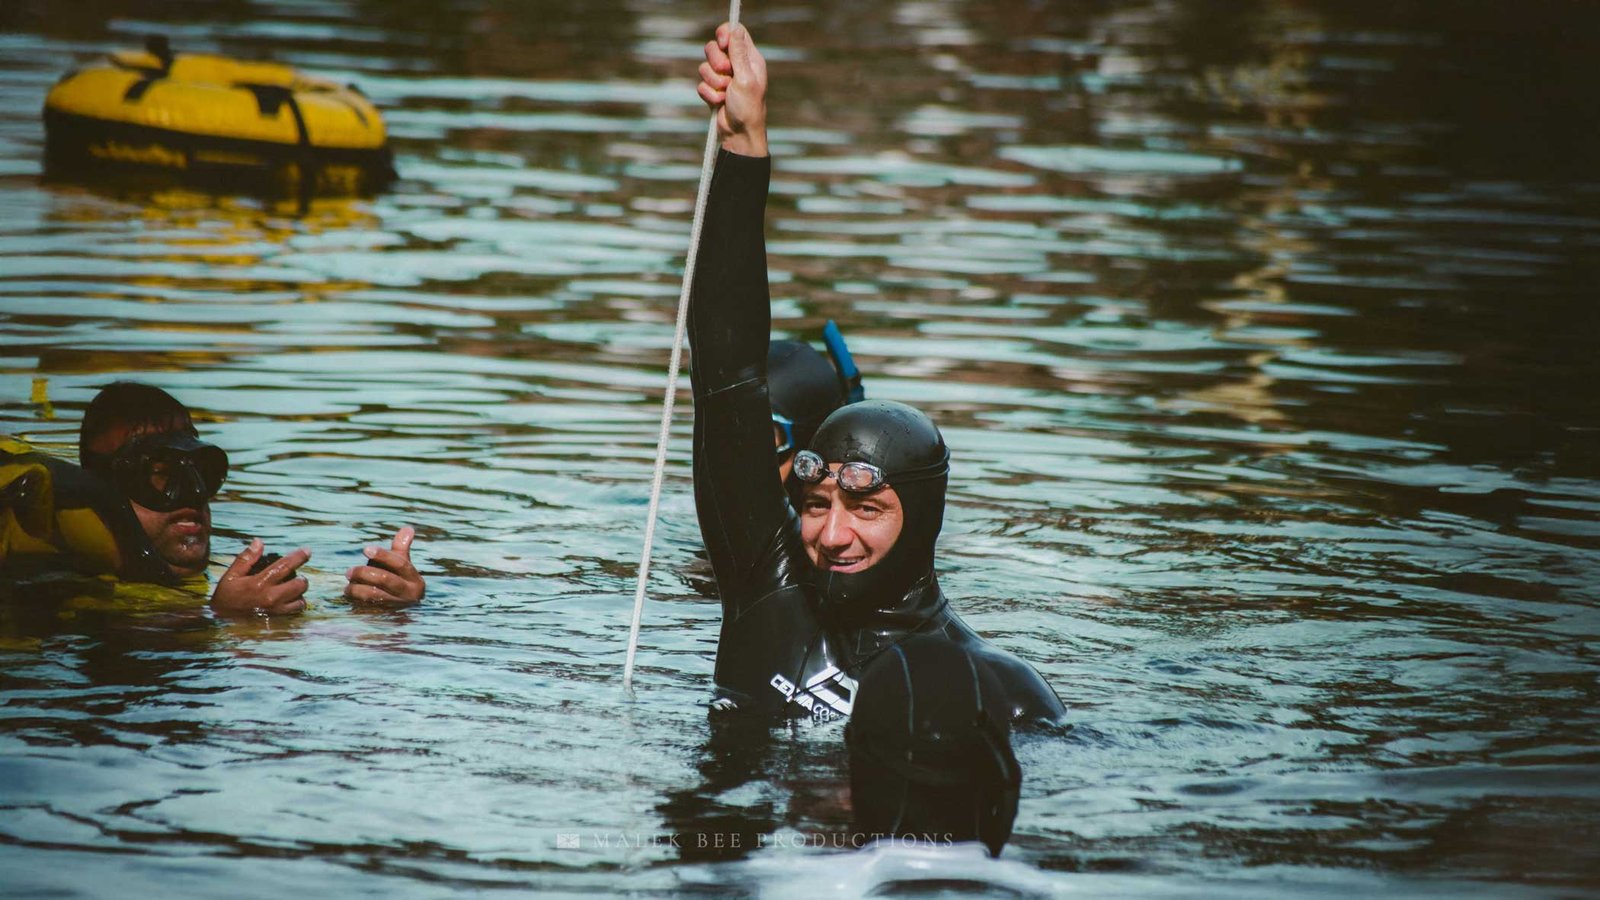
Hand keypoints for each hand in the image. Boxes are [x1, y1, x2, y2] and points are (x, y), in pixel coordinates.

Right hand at [211, 539, 309, 616]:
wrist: (221, 622)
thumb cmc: (226, 597)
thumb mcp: (231, 575)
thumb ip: (246, 558)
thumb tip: (259, 542)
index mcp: (260, 583)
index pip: (285, 566)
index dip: (299, 557)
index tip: (307, 551)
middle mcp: (271, 597)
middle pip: (300, 584)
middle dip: (301, 577)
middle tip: (295, 575)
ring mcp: (276, 610)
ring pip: (301, 599)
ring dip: (299, 592)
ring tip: (291, 588)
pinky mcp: (277, 619)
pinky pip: (295, 611)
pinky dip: (296, 604)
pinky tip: (289, 600)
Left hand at [344, 526, 424, 607]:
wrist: (400, 614)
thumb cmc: (399, 583)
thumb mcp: (402, 567)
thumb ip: (402, 548)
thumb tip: (408, 528)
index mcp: (415, 580)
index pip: (400, 564)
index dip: (383, 555)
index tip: (365, 549)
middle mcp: (409, 595)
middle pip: (385, 579)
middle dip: (364, 573)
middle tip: (349, 571)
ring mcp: (397, 609)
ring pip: (375, 595)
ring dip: (357, 588)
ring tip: (348, 585)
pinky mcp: (384, 618)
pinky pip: (367, 608)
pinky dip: (356, 601)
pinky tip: (349, 595)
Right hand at [699, 22, 767, 156]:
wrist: (740, 134)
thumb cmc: (748, 107)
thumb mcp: (745, 77)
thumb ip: (738, 53)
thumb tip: (735, 28)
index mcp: (749, 58)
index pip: (734, 31)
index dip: (724, 34)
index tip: (722, 44)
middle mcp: (736, 65)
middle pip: (714, 46)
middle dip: (716, 62)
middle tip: (727, 74)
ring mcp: (723, 77)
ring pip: (705, 66)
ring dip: (713, 82)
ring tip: (725, 94)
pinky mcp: (713, 90)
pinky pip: (701, 84)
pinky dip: (709, 95)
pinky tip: (720, 103)